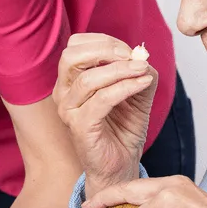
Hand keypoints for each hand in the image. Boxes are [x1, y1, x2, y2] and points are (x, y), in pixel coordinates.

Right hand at [54, 33, 156, 195]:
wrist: (121, 166)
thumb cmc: (123, 130)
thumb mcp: (136, 93)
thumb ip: (138, 72)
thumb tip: (142, 56)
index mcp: (71, 81)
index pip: (75, 46)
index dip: (103, 41)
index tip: (129, 49)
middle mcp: (64, 93)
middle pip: (71, 56)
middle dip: (104, 49)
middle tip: (131, 55)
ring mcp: (69, 111)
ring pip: (88, 78)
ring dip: (120, 70)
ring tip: (142, 70)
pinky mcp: (80, 127)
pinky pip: (101, 100)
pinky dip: (125, 88)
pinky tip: (142, 84)